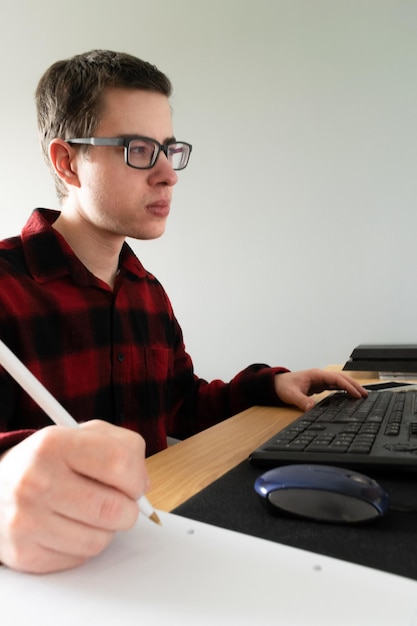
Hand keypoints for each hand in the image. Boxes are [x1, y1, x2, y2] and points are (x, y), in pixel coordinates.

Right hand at [0, 420, 147, 573]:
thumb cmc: (49, 461)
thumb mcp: (81, 436)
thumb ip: (121, 447)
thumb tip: (143, 483)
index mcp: (54, 444)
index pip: (119, 461)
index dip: (136, 476)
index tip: (134, 482)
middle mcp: (36, 480)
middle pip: (113, 508)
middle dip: (128, 509)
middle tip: (119, 502)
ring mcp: (27, 519)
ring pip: (100, 539)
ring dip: (106, 529)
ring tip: (90, 512)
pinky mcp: (25, 553)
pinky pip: (80, 557)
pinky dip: (85, 545)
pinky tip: (71, 526)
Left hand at [274, 368, 366, 411]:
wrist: (275, 384)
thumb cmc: (283, 386)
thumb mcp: (291, 394)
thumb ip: (302, 401)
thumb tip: (311, 409)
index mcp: (316, 375)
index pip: (336, 379)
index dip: (347, 386)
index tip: (356, 394)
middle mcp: (320, 376)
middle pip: (341, 378)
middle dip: (354, 385)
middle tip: (365, 395)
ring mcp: (320, 380)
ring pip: (340, 381)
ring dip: (351, 387)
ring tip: (361, 395)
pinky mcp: (319, 385)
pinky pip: (335, 386)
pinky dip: (344, 389)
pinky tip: (349, 395)